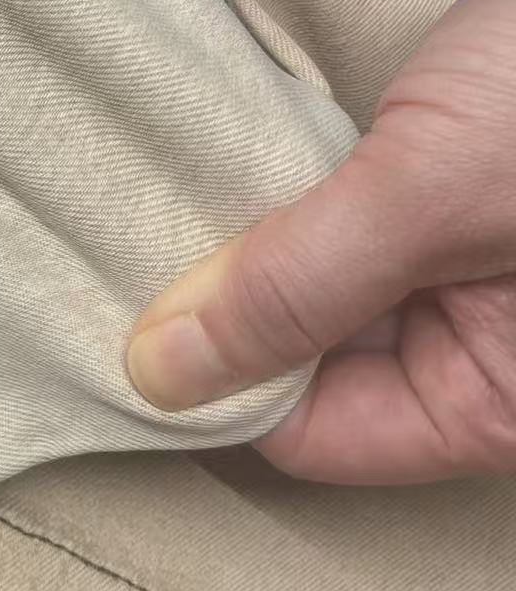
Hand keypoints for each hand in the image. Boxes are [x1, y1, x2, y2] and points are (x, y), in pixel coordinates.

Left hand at [127, 0, 515, 482]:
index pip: (316, 434)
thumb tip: (159, 377)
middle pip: (309, 363)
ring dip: (245, 243)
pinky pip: (338, 222)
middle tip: (113, 242)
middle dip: (222, 309)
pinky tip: (218, 157)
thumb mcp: (426, 196)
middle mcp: (479, 351)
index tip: (121, 318)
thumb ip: (297, 288)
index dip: (216, 385)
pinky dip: (282, 194)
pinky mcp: (442, 196)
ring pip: (314, 287)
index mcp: (496, 402)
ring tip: (148, 197)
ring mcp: (459, 270)